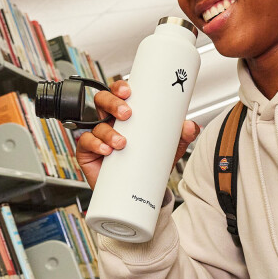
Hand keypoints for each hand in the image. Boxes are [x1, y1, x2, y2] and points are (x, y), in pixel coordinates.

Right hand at [76, 79, 200, 188]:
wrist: (139, 190)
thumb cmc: (149, 163)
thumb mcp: (169, 148)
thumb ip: (182, 136)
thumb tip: (192, 127)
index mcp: (127, 115)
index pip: (119, 94)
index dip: (120, 88)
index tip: (129, 91)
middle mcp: (110, 121)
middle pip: (103, 101)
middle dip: (113, 103)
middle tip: (127, 113)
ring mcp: (98, 136)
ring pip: (96, 124)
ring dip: (108, 131)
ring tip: (122, 142)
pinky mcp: (88, 152)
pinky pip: (85, 142)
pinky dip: (95, 144)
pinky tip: (106, 150)